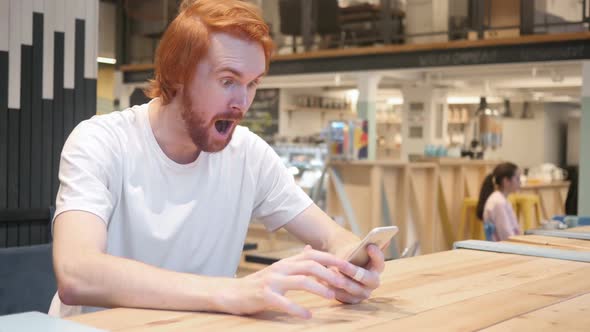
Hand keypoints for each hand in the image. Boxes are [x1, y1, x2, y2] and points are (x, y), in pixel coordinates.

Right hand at [215, 245, 355, 318]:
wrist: (232, 292)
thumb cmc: (258, 283)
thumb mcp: (278, 269)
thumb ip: (295, 261)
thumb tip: (311, 249)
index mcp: (286, 262)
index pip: (313, 255)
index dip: (332, 259)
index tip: (349, 266)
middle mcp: (281, 268)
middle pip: (310, 265)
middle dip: (330, 273)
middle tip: (346, 282)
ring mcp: (272, 281)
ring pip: (300, 281)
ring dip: (319, 288)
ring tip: (332, 296)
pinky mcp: (264, 295)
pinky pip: (283, 302)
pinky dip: (297, 309)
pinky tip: (308, 315)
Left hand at [331, 243, 385, 303]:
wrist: (341, 266)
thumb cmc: (350, 254)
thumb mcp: (356, 247)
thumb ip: (366, 244)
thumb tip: (378, 238)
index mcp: (377, 267)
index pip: (380, 262)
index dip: (376, 255)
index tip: (369, 246)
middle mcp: (373, 282)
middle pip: (368, 279)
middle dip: (354, 271)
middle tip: (342, 264)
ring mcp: (363, 293)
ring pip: (353, 288)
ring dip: (341, 281)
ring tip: (330, 271)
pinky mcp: (352, 300)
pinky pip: (343, 297)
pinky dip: (333, 288)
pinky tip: (323, 280)